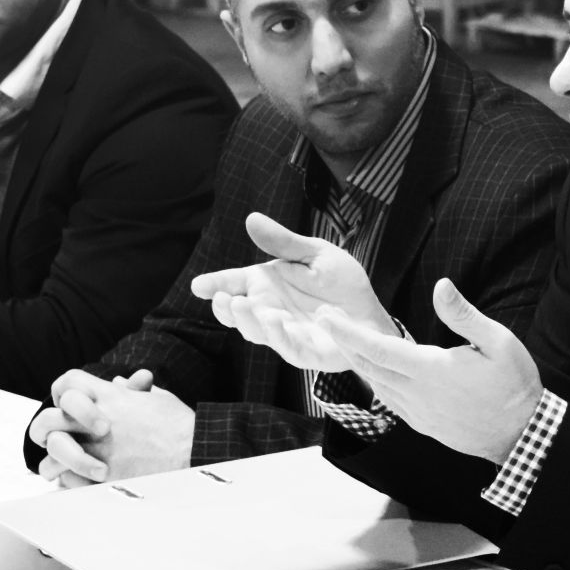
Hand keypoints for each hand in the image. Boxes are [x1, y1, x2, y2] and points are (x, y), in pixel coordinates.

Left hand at [30, 369, 191, 486]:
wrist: (195, 451)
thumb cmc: (181, 426)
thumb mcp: (157, 399)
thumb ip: (133, 391)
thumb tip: (119, 384)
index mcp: (111, 397)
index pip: (67, 383)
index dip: (62, 394)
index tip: (67, 407)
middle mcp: (99, 420)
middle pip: (48, 418)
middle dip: (44, 429)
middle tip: (52, 438)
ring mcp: (99, 448)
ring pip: (52, 452)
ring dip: (52, 461)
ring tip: (56, 468)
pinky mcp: (104, 475)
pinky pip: (68, 480)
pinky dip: (67, 483)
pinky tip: (73, 483)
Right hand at [189, 212, 393, 369]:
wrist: (371, 311)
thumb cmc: (341, 282)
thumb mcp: (315, 254)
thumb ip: (284, 242)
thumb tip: (251, 218)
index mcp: (266, 284)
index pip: (233, 283)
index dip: (214, 284)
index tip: (199, 285)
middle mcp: (268, 309)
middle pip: (237, 313)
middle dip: (226, 308)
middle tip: (224, 298)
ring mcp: (283, 332)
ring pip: (257, 332)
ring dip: (248, 320)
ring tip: (244, 305)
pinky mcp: (304, 351)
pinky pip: (288, 346)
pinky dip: (280, 335)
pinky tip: (277, 319)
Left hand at [304, 278, 544, 463]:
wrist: (522, 434)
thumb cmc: (514, 384)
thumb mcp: (499, 342)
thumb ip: (464, 315)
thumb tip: (441, 286)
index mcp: (432, 371)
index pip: (378, 349)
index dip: (348, 332)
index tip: (326, 315)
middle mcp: (418, 394)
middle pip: (368, 366)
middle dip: (343, 342)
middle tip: (325, 319)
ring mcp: (418, 413)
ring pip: (375, 385)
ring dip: (356, 362)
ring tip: (343, 340)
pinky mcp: (423, 424)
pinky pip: (389, 400)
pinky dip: (374, 381)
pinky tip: (373, 370)